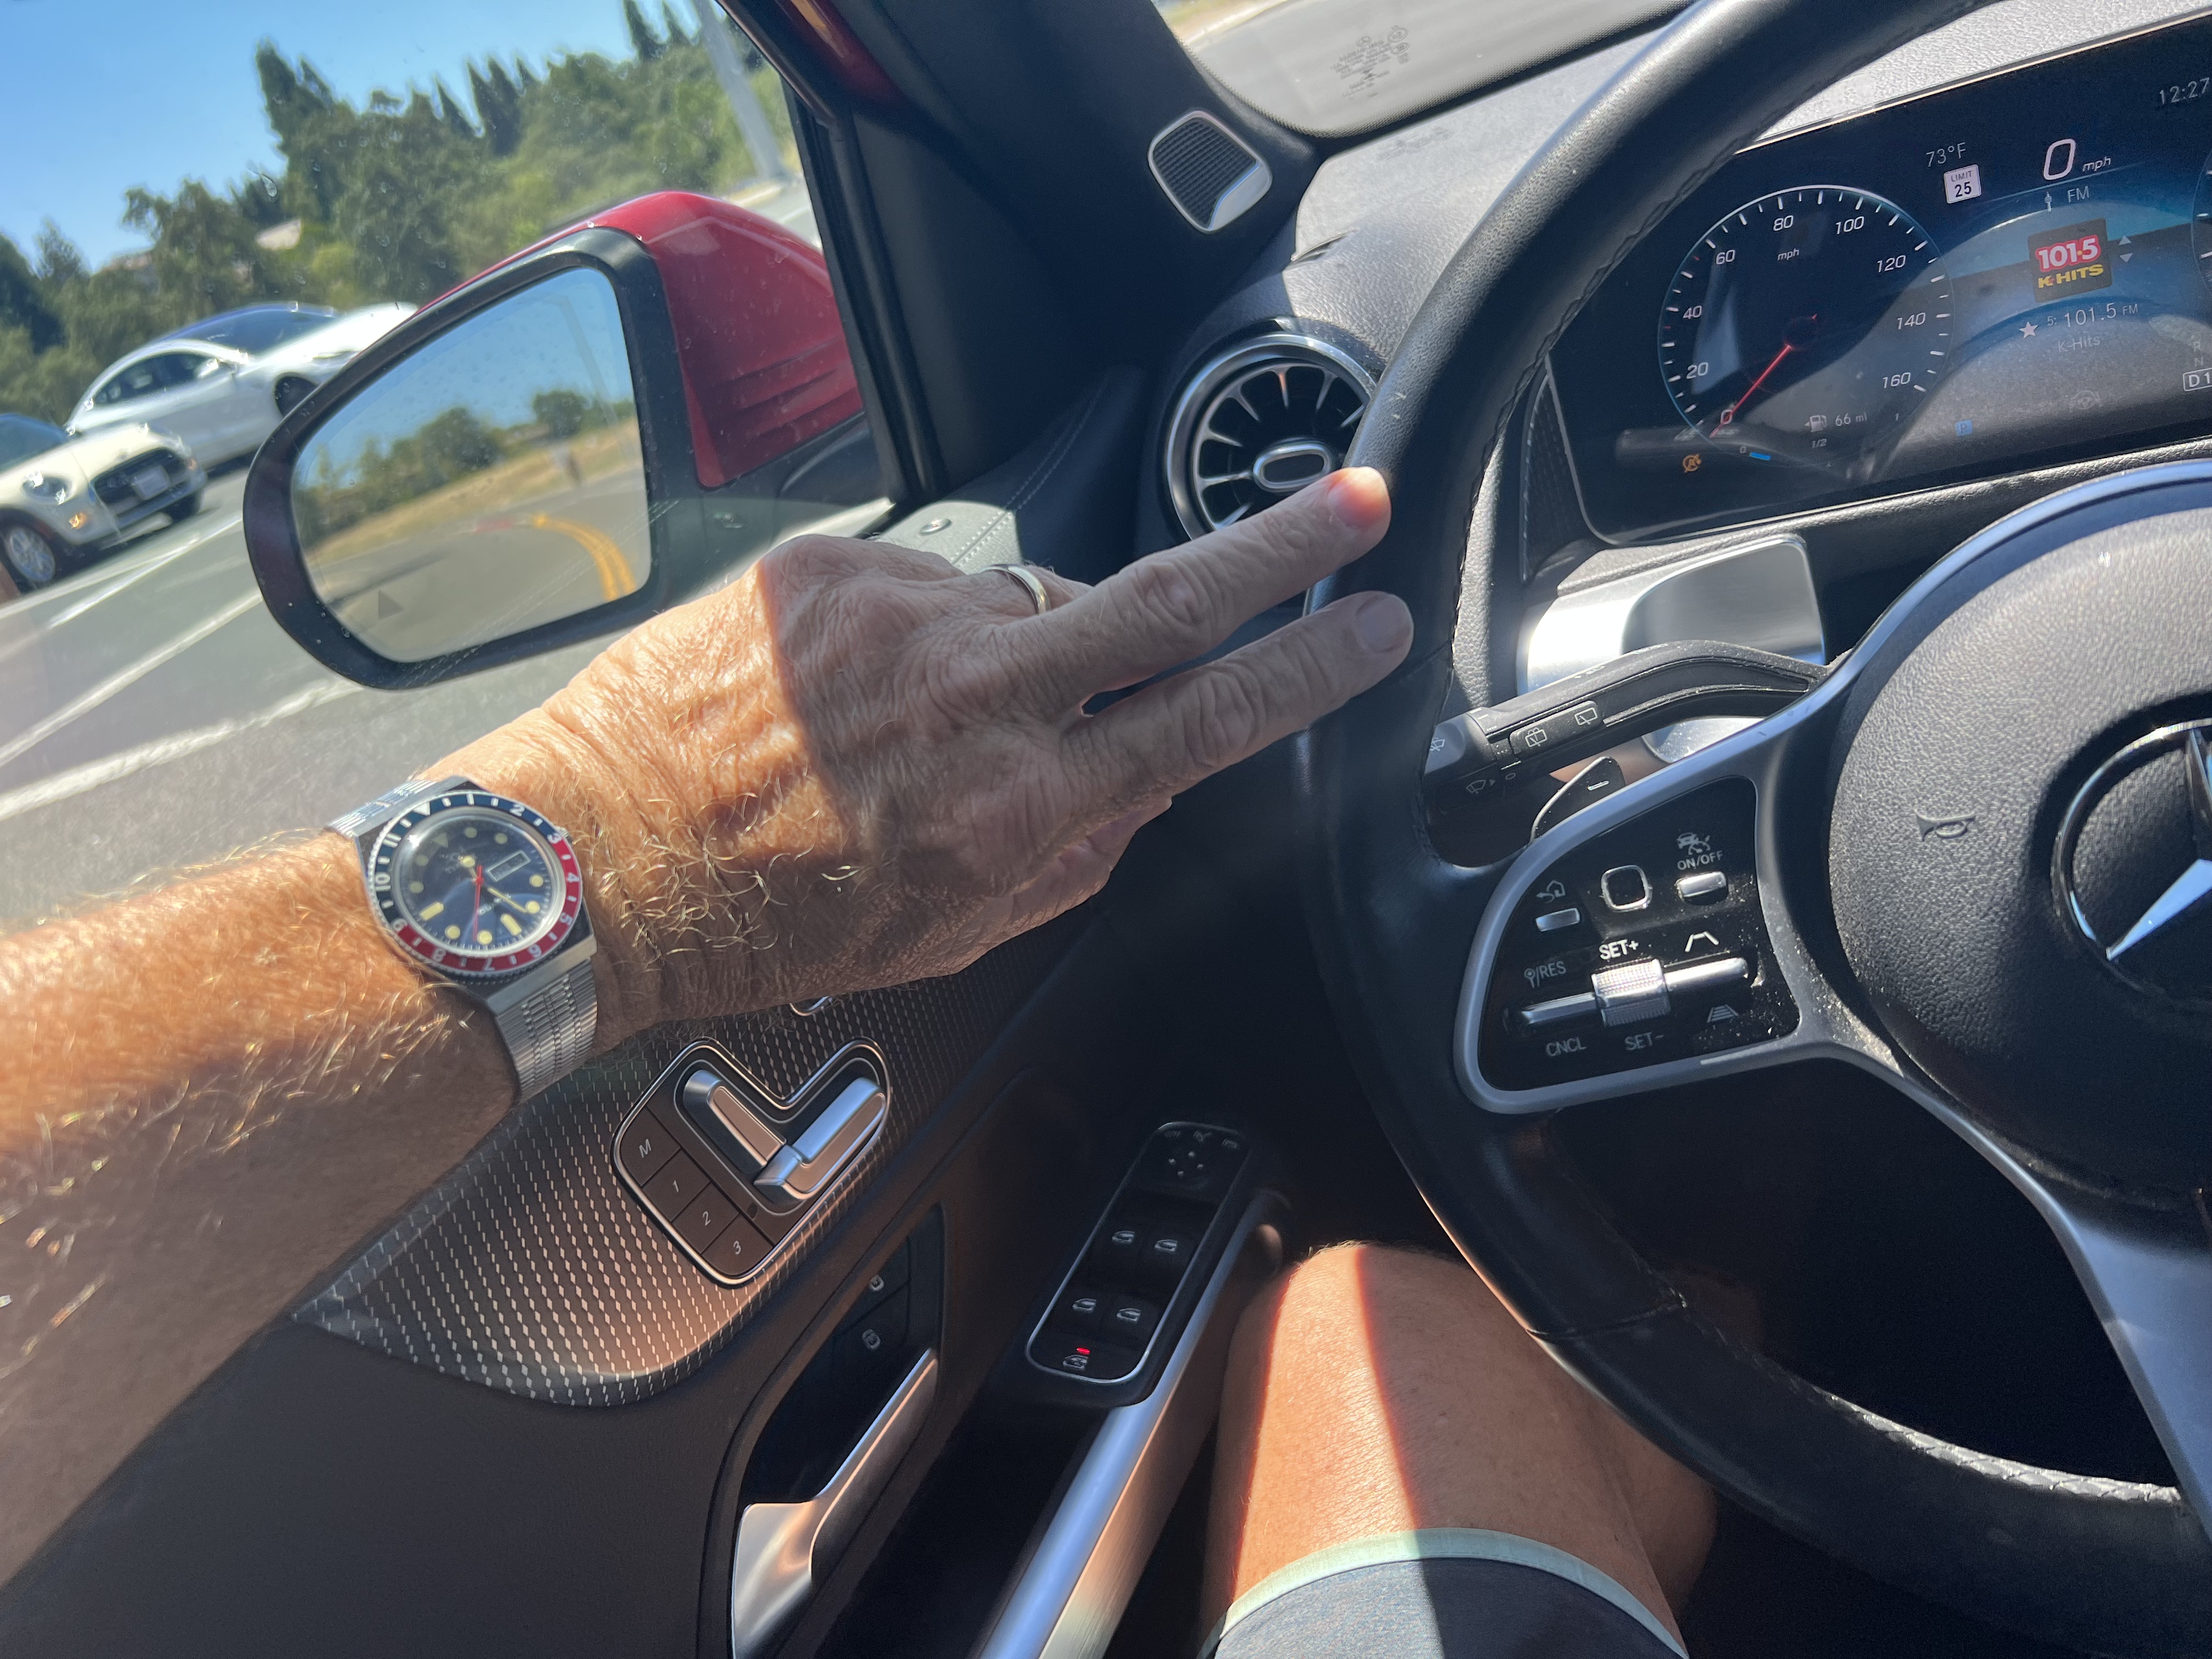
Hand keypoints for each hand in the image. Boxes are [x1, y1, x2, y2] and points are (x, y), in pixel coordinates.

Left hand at [447, 469, 1408, 1043]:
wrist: (593, 863)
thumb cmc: (767, 923)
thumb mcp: (949, 935)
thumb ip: (1072, 861)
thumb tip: (1150, 791)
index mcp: (1017, 807)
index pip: (1205, 718)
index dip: (1306, 668)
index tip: (1369, 626)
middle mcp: (974, 699)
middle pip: (1167, 597)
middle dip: (1280, 545)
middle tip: (1355, 502)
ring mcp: (901, 618)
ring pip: (1027, 599)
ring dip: (1017, 644)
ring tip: (920, 718)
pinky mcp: (830, 573)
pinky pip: (922, 589)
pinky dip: (917, 634)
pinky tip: (851, 692)